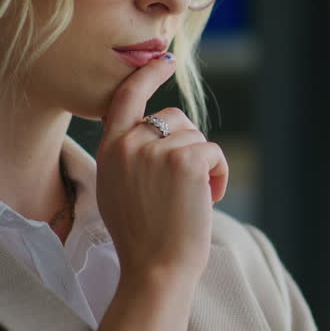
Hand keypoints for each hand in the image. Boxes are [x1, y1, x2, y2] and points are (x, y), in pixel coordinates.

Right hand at [95, 54, 229, 285]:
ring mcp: (156, 149)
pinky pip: (214, 152)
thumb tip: (151, 130)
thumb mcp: (117, 190)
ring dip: (204, 165)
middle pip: (174, 118)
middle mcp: (128, 143)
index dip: (147, 75)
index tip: (165, 61)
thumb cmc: (141, 239)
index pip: (126, 98)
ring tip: (192, 200)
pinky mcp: (186, 159)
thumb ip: (128, 156)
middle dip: (189, 146)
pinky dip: (220, 175)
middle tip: (185, 187)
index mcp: (109, 150)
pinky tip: (208, 200)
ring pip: (196, 136)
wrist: (154, 269)